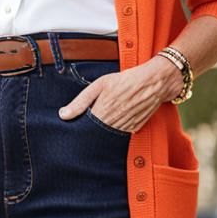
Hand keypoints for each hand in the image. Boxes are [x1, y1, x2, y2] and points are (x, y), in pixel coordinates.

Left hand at [57, 56, 181, 132]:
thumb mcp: (100, 85)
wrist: (153, 83)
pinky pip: (120, 135)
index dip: (78, 128)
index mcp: (102, 112)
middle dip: (89, 132)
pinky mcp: (134, 129)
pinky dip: (115, 131)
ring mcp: (125, 128)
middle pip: (95, 135)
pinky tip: (113, 122)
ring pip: (107, 137)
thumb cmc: (126, 80)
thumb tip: (63, 115)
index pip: (84, 129)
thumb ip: (80, 101)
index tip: (73, 127)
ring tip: (102, 120)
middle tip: (86, 126)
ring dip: (102, 132)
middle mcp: (113, 124)